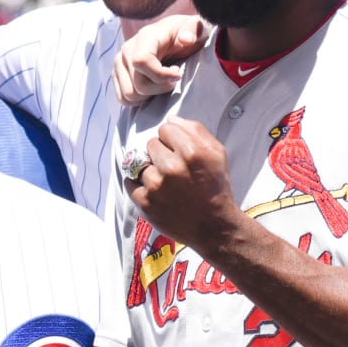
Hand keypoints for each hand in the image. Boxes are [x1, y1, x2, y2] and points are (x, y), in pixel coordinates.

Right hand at [113, 16, 210, 105]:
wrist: (173, 35)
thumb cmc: (187, 34)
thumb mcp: (195, 28)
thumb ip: (193, 29)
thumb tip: (186, 39)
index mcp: (145, 37)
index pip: (141, 62)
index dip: (161, 75)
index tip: (178, 75)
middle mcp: (127, 49)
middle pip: (138, 84)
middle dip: (159, 88)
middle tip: (173, 80)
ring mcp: (120, 63)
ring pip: (129, 94)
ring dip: (149, 95)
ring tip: (162, 83)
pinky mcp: (118, 74)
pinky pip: (123, 98)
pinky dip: (139, 100)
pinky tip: (153, 89)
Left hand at [128, 117, 240, 250]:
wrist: (213, 226)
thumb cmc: (216, 187)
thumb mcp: (217, 154)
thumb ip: (196, 131)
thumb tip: (171, 120)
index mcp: (192, 152)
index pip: (166, 128)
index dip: (173, 139)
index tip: (180, 152)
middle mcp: (173, 167)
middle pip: (151, 144)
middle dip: (161, 153)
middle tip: (174, 169)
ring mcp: (156, 186)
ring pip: (141, 163)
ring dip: (151, 170)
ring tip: (166, 183)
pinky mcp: (145, 202)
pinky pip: (130, 182)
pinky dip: (138, 185)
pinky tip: (154, 191)